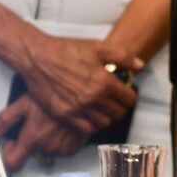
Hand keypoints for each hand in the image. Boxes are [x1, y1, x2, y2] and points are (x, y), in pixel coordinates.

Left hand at [0, 94, 86, 170]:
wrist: (83, 100)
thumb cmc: (54, 98)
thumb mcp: (25, 103)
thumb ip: (7, 119)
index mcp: (32, 138)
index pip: (13, 162)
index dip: (8, 154)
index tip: (11, 144)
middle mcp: (46, 147)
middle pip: (30, 152)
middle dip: (30, 141)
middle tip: (36, 124)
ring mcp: (61, 150)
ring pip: (45, 151)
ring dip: (44, 141)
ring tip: (50, 125)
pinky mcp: (73, 149)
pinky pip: (59, 150)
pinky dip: (58, 142)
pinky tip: (61, 129)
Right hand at [18, 33, 141, 134]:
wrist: (37, 57)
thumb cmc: (66, 50)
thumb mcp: (98, 47)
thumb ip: (123, 57)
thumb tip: (139, 66)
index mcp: (104, 82)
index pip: (129, 99)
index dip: (130, 96)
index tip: (126, 92)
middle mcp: (93, 99)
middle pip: (118, 113)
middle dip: (120, 106)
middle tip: (114, 100)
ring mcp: (78, 109)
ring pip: (104, 123)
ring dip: (106, 116)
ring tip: (102, 107)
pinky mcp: (64, 115)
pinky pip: (86, 128)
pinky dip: (90, 123)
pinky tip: (89, 113)